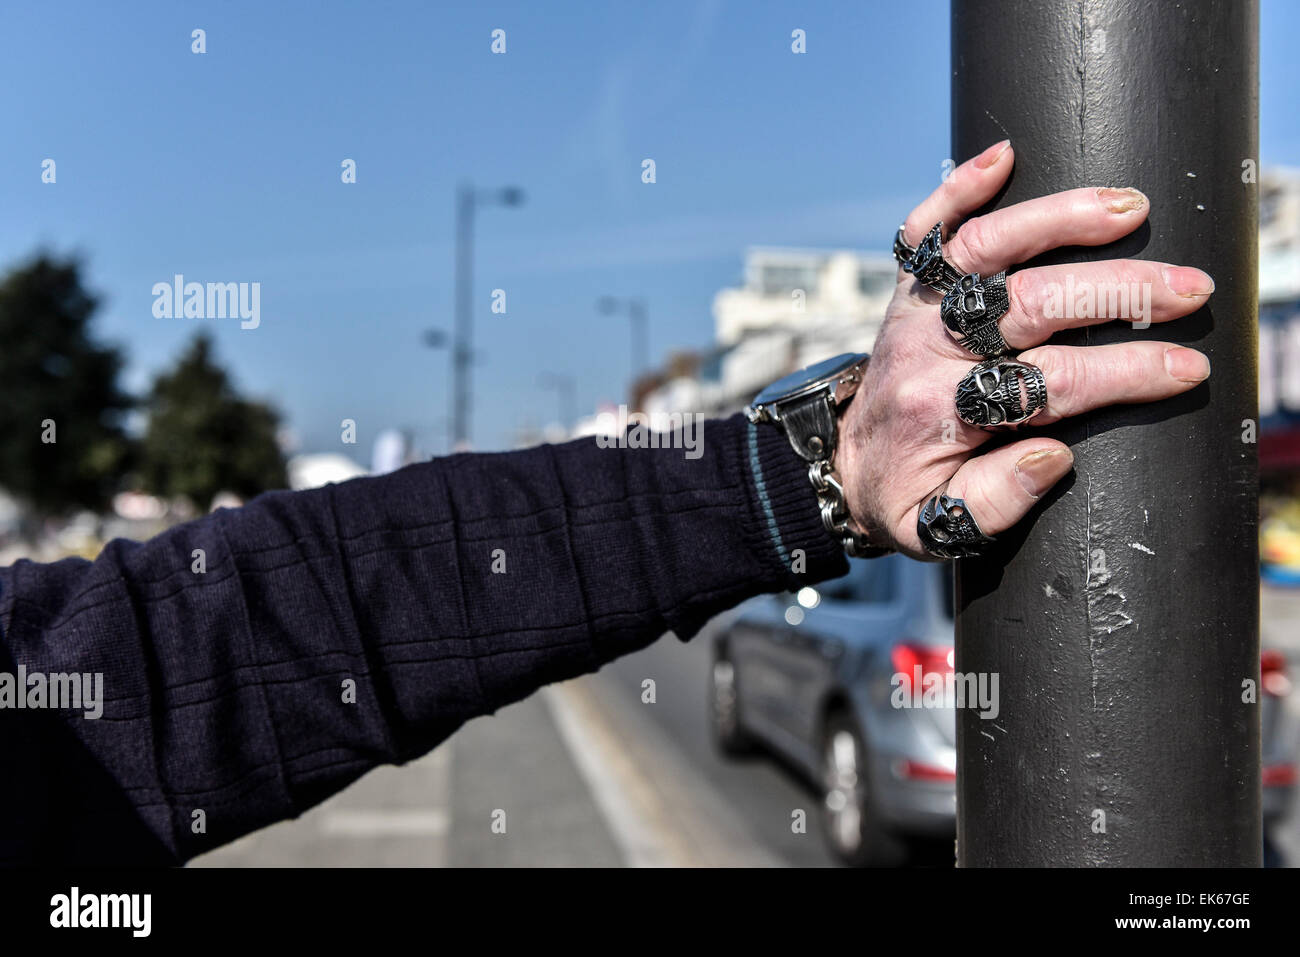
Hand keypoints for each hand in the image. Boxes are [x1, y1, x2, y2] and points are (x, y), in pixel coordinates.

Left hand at [836, 140, 1213, 559]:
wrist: (840, 467)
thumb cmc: (901, 496)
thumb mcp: (940, 526)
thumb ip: (995, 500)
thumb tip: (1053, 453)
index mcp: (940, 412)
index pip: (1043, 384)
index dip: (1119, 373)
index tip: (1183, 368)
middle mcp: (924, 351)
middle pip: (1024, 305)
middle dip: (1114, 292)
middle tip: (1187, 289)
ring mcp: (913, 313)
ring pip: (980, 249)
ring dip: (1057, 221)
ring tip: (1131, 209)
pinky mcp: (907, 291)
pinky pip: (923, 230)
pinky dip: (956, 190)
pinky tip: (1004, 156)